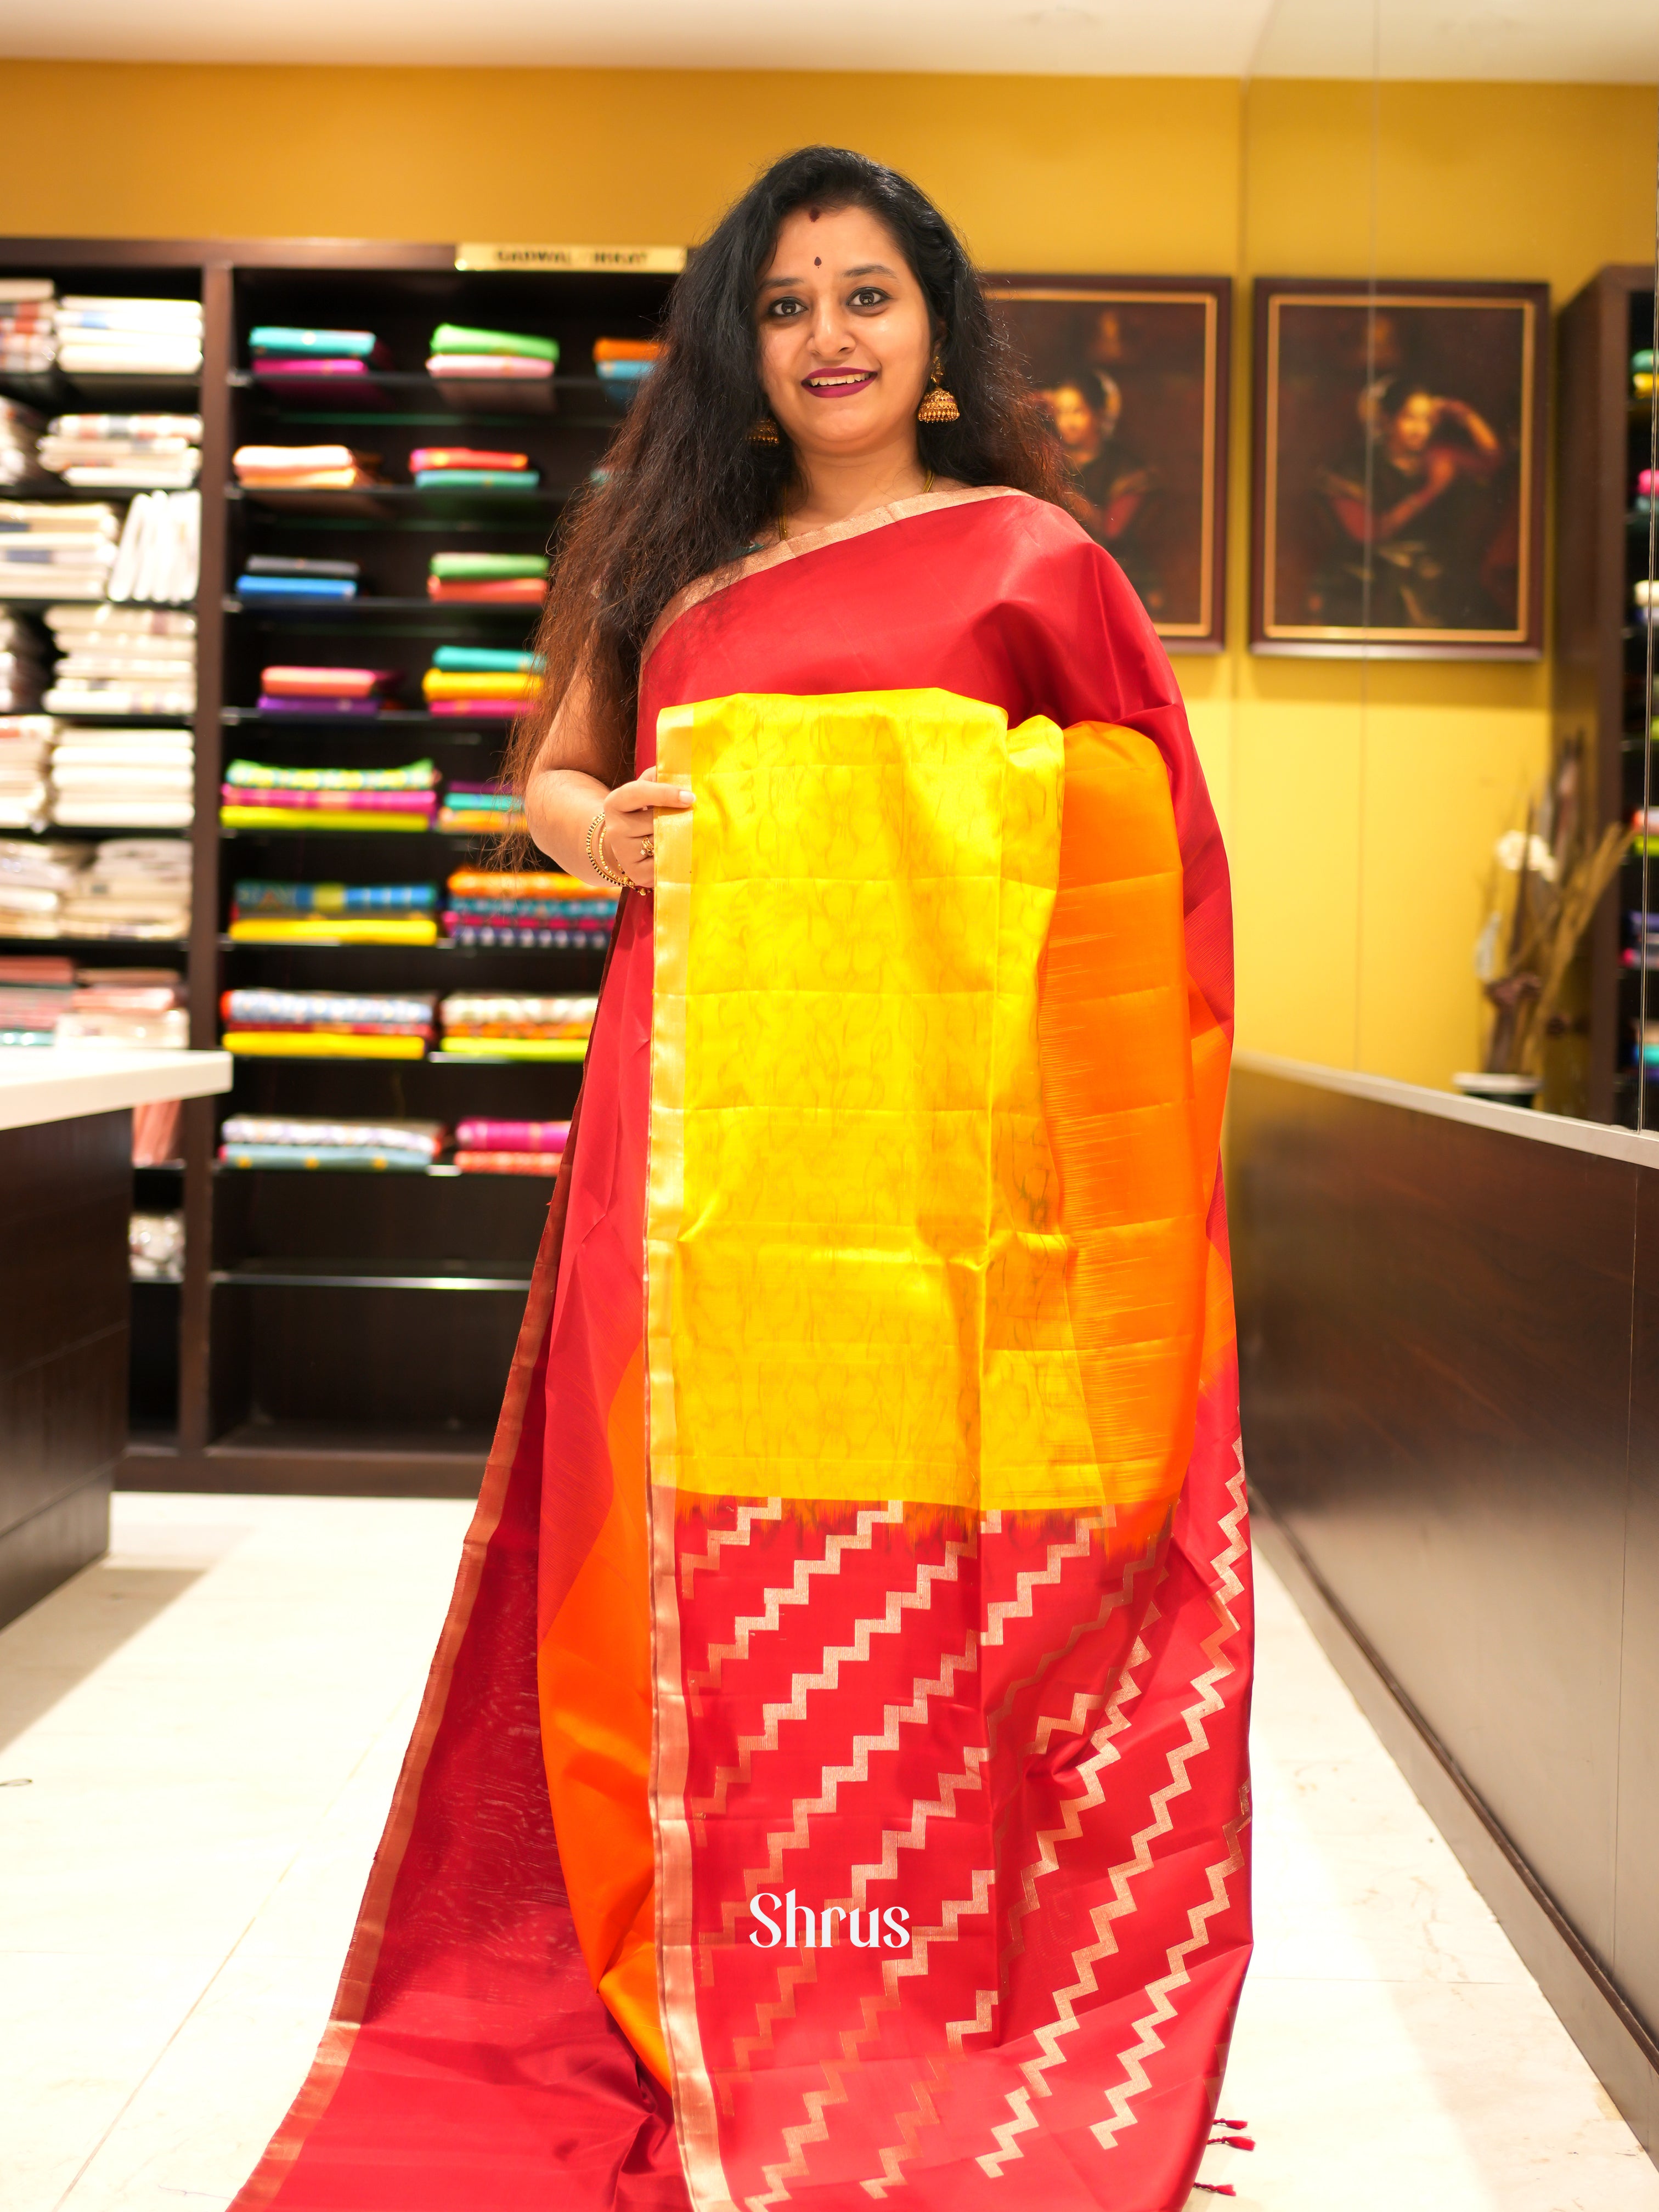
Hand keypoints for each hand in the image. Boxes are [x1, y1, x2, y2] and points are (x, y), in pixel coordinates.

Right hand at [599, 764, 692, 889]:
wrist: (624, 845)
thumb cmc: (641, 813)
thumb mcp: (644, 790)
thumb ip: (657, 778)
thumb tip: (678, 771)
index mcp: (615, 803)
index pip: (639, 793)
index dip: (666, 793)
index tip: (690, 797)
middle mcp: (615, 829)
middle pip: (655, 821)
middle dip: (676, 819)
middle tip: (688, 818)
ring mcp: (624, 853)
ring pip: (663, 842)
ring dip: (679, 838)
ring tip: (681, 835)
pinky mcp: (637, 873)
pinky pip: (666, 863)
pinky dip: (677, 857)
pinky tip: (677, 852)